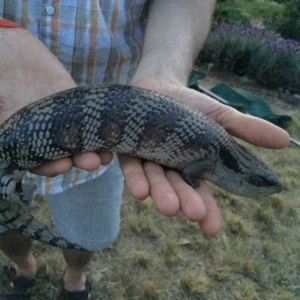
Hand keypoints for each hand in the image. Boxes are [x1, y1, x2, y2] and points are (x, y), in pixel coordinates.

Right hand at [0, 28, 111, 175]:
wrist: (11, 49)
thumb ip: (1, 121)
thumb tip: (3, 139)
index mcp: (18, 137)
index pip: (35, 161)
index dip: (48, 166)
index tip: (61, 166)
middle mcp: (40, 133)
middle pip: (60, 155)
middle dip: (76, 160)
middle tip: (90, 163)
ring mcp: (59, 121)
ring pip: (77, 141)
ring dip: (92, 151)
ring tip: (104, 156)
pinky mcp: (74, 107)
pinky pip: (88, 122)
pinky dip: (98, 131)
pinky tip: (110, 140)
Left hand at [119, 79, 289, 235]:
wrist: (161, 85)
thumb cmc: (191, 105)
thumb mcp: (220, 117)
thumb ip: (247, 129)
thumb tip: (285, 140)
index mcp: (193, 166)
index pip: (202, 193)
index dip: (208, 210)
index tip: (212, 229)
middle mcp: (170, 169)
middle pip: (177, 188)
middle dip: (184, 200)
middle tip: (191, 212)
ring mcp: (149, 160)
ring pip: (154, 180)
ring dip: (160, 193)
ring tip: (167, 206)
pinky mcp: (130, 150)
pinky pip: (131, 165)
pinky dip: (135, 177)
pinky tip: (140, 191)